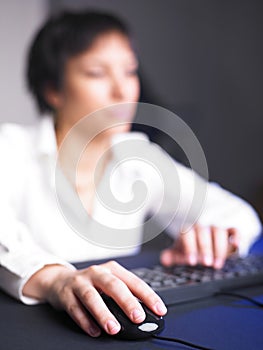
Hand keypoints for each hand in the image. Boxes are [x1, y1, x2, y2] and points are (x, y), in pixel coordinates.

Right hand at [23, 261, 166, 336]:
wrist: (60, 280)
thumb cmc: (92, 283)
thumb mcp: (109, 283)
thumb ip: (125, 294)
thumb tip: (145, 312)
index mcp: (112, 269)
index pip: (133, 281)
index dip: (148, 295)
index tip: (159, 309)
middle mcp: (97, 273)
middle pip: (113, 285)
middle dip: (127, 302)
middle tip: (138, 317)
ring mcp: (80, 282)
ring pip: (92, 296)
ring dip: (104, 313)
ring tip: (114, 328)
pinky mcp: (66, 294)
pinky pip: (75, 308)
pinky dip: (85, 321)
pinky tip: (94, 331)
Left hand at [160, 225, 238, 268]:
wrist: (204, 241)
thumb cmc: (191, 247)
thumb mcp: (180, 252)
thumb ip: (172, 256)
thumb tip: (164, 259)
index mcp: (188, 231)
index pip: (187, 233)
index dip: (189, 246)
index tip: (190, 261)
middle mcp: (202, 227)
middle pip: (203, 232)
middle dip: (205, 248)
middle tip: (206, 263)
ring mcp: (216, 229)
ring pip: (218, 231)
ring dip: (219, 247)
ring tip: (217, 264)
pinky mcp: (229, 233)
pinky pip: (234, 230)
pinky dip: (236, 236)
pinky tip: (236, 245)